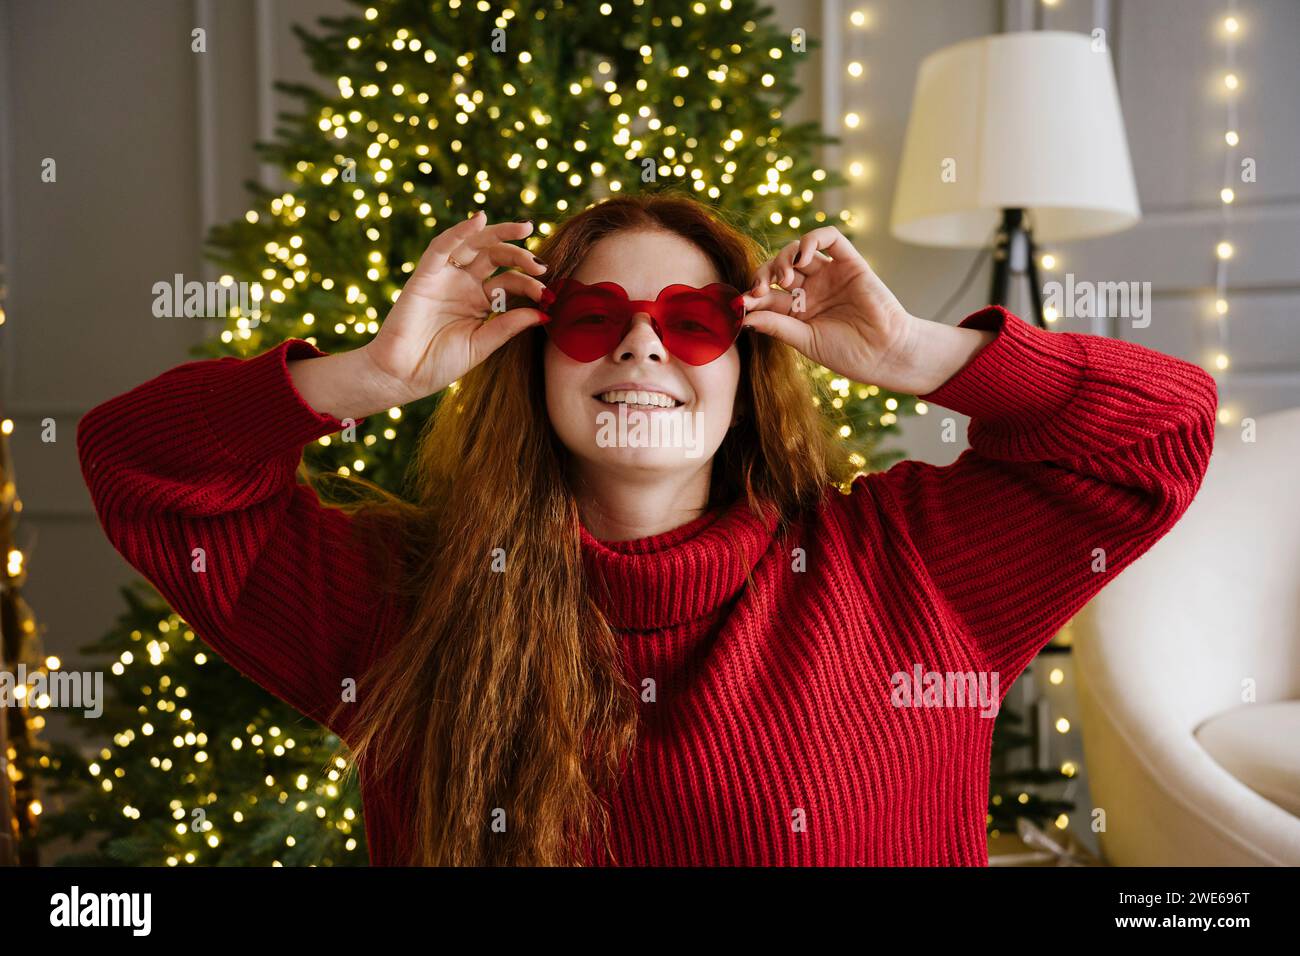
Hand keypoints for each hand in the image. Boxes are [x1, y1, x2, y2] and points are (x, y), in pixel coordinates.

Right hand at [362, 211, 548, 402]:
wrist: (404, 376)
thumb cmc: (440, 364)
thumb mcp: (483, 344)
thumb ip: (509, 326)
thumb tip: (545, 313)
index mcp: (480, 302)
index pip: (510, 283)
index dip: (530, 286)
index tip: (548, 296)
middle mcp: (465, 285)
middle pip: (496, 257)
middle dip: (520, 255)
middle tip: (539, 265)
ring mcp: (445, 277)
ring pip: (474, 244)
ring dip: (498, 233)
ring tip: (524, 229)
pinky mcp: (425, 275)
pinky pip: (442, 246)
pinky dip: (459, 231)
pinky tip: (479, 220)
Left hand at [741, 226, 922, 390]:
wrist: (884, 353)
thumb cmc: (848, 353)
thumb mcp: (805, 340)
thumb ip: (776, 325)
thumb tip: (744, 316)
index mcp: (798, 311)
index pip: (767, 295)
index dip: (752, 296)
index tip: (742, 303)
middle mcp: (811, 290)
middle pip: (777, 270)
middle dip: (764, 275)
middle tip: (761, 289)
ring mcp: (829, 275)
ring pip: (798, 252)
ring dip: (784, 259)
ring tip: (786, 278)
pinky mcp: (849, 262)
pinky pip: (829, 239)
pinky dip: (812, 240)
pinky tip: (802, 257)